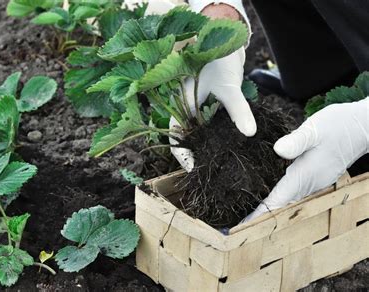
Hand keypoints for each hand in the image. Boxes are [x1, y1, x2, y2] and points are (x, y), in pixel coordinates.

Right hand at [170, 47, 256, 170]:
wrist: (226, 38)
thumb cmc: (220, 60)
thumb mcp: (230, 87)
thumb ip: (238, 111)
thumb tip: (250, 133)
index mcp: (181, 104)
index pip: (176, 135)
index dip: (183, 155)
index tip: (196, 168)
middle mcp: (185, 107)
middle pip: (186, 137)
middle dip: (196, 154)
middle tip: (210, 168)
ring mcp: (196, 106)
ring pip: (198, 131)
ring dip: (206, 145)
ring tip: (218, 161)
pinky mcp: (207, 104)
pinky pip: (208, 124)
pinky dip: (215, 134)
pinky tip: (226, 143)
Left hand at [244, 97, 368, 221]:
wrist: (364, 127)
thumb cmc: (339, 125)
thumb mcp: (315, 129)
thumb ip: (297, 140)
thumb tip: (278, 150)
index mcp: (305, 175)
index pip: (278, 201)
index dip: (260, 215)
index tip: (242, 226)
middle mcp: (310, 184)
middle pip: (281, 208)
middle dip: (260, 218)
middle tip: (237, 226)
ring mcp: (315, 183)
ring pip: (288, 203)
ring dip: (270, 211)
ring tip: (248, 217)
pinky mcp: (316, 178)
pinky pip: (294, 194)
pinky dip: (280, 200)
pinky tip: (268, 198)